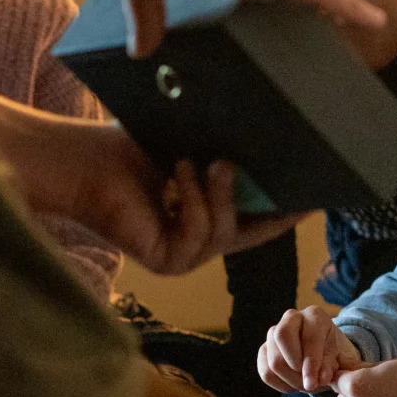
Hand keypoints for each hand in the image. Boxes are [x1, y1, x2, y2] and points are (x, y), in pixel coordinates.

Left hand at [0, 82, 298, 272]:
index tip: (315, 196)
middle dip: (264, 205)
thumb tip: (263, 136)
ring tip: (205, 161)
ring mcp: (182, 257)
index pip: (257, 222)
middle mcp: (196, 243)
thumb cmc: (129, 149)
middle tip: (261, 172)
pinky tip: (177, 173)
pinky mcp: (166, 260)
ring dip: (217, 194)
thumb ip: (225, 153)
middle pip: (250, 232)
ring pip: (224, 232)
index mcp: (205, 217)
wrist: (82, 162)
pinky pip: (198, 234)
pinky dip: (192, 199)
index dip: (287, 212)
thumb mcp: (191, 147)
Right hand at [257, 307, 365, 393]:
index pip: (309, 336)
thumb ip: (335, 367)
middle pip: (282, 336)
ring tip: (306, 384)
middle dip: (295, 367)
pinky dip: (280, 385)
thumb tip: (320, 377)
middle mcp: (292, 317)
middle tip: (309, 383)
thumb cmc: (337, 356)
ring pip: (273, 360)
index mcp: (316, 315)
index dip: (311, 362)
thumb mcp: (344, 361)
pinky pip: (265, 372)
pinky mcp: (264, 350)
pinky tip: (294, 385)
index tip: (314, 383)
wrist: (326, 358)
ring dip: (291, 380)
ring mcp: (274, 332)